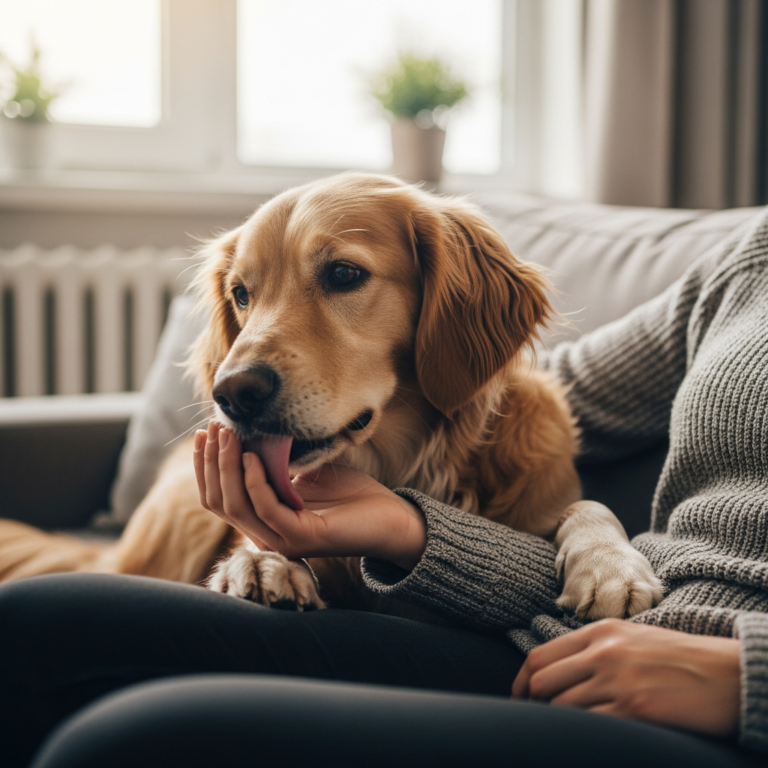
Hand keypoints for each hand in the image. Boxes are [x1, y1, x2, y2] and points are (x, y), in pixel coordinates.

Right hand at [194, 423, 426, 569]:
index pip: (218, 498)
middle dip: (211, 462)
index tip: (204, 432)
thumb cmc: (350, 496)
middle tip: (213, 428)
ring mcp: (282, 540)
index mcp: (263, 522)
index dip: (206, 466)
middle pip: (219, 502)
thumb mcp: (305, 474)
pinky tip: (253, 457)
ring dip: (228, 467)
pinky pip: (267, 509)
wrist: (389, 518)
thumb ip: (276, 464)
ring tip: (229, 436)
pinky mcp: (302, 538)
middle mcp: (266, 535)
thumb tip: (251, 436)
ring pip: (236, 507)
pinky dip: (255, 481)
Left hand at [512, 619, 740, 736]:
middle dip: (531, 706)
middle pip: (541, 682)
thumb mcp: (630, 639)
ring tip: (563, 733)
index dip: (520, 683)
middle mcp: (603, 652)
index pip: (539, 657)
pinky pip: (589, 727)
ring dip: (556, 724)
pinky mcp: (636, 709)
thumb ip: (594, 650)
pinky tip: (590, 739)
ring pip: (560, 707)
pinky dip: (582, 736)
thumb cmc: (679, 658)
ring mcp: (618, 680)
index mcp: (599, 632)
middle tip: (533, 723)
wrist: (728, 674)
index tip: (519, 700)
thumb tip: (558, 674)